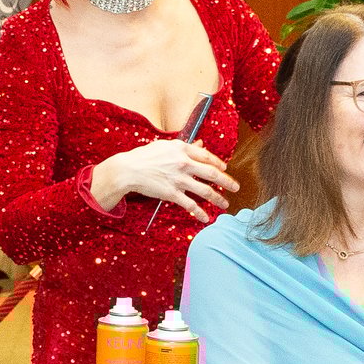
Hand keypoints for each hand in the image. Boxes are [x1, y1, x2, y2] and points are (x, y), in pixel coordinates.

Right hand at [98, 140, 236, 221]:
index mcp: (182, 149)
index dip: (219, 163)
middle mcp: (184, 163)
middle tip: (236, 187)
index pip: (207, 156)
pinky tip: (206, 218)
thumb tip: (201, 145)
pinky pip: (190, 205)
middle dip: (227, 182)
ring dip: (218, 199)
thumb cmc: (144, 156)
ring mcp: (179, 179)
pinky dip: (199, 213)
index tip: (225, 169)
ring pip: (205, 191)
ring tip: (225, 204)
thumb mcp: (165, 146)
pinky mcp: (172, 194)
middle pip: (212, 173)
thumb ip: (185, 147)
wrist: (128, 170)